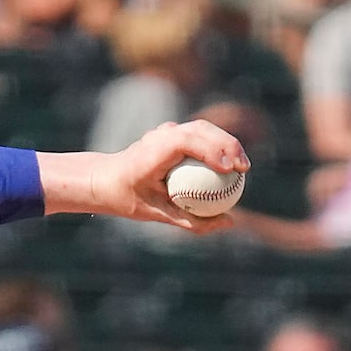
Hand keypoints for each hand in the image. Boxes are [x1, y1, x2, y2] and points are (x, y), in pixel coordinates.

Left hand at [49, 119, 249, 230]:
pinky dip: (217, 145)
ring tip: (243, 166)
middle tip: (244, 168)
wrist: (106, 178)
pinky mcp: (172, 132)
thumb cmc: (129, 199)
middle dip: (228, 145)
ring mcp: (166, 130)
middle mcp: (160, 136)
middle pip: (201, 130)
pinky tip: (230, 163)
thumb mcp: (160, 215)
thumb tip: (230, 222)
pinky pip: (199, 135)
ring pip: (203, 128)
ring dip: (226, 142)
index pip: (186, 142)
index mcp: (152, 152)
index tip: (229, 168)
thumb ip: (194, 220)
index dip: (211, 150)